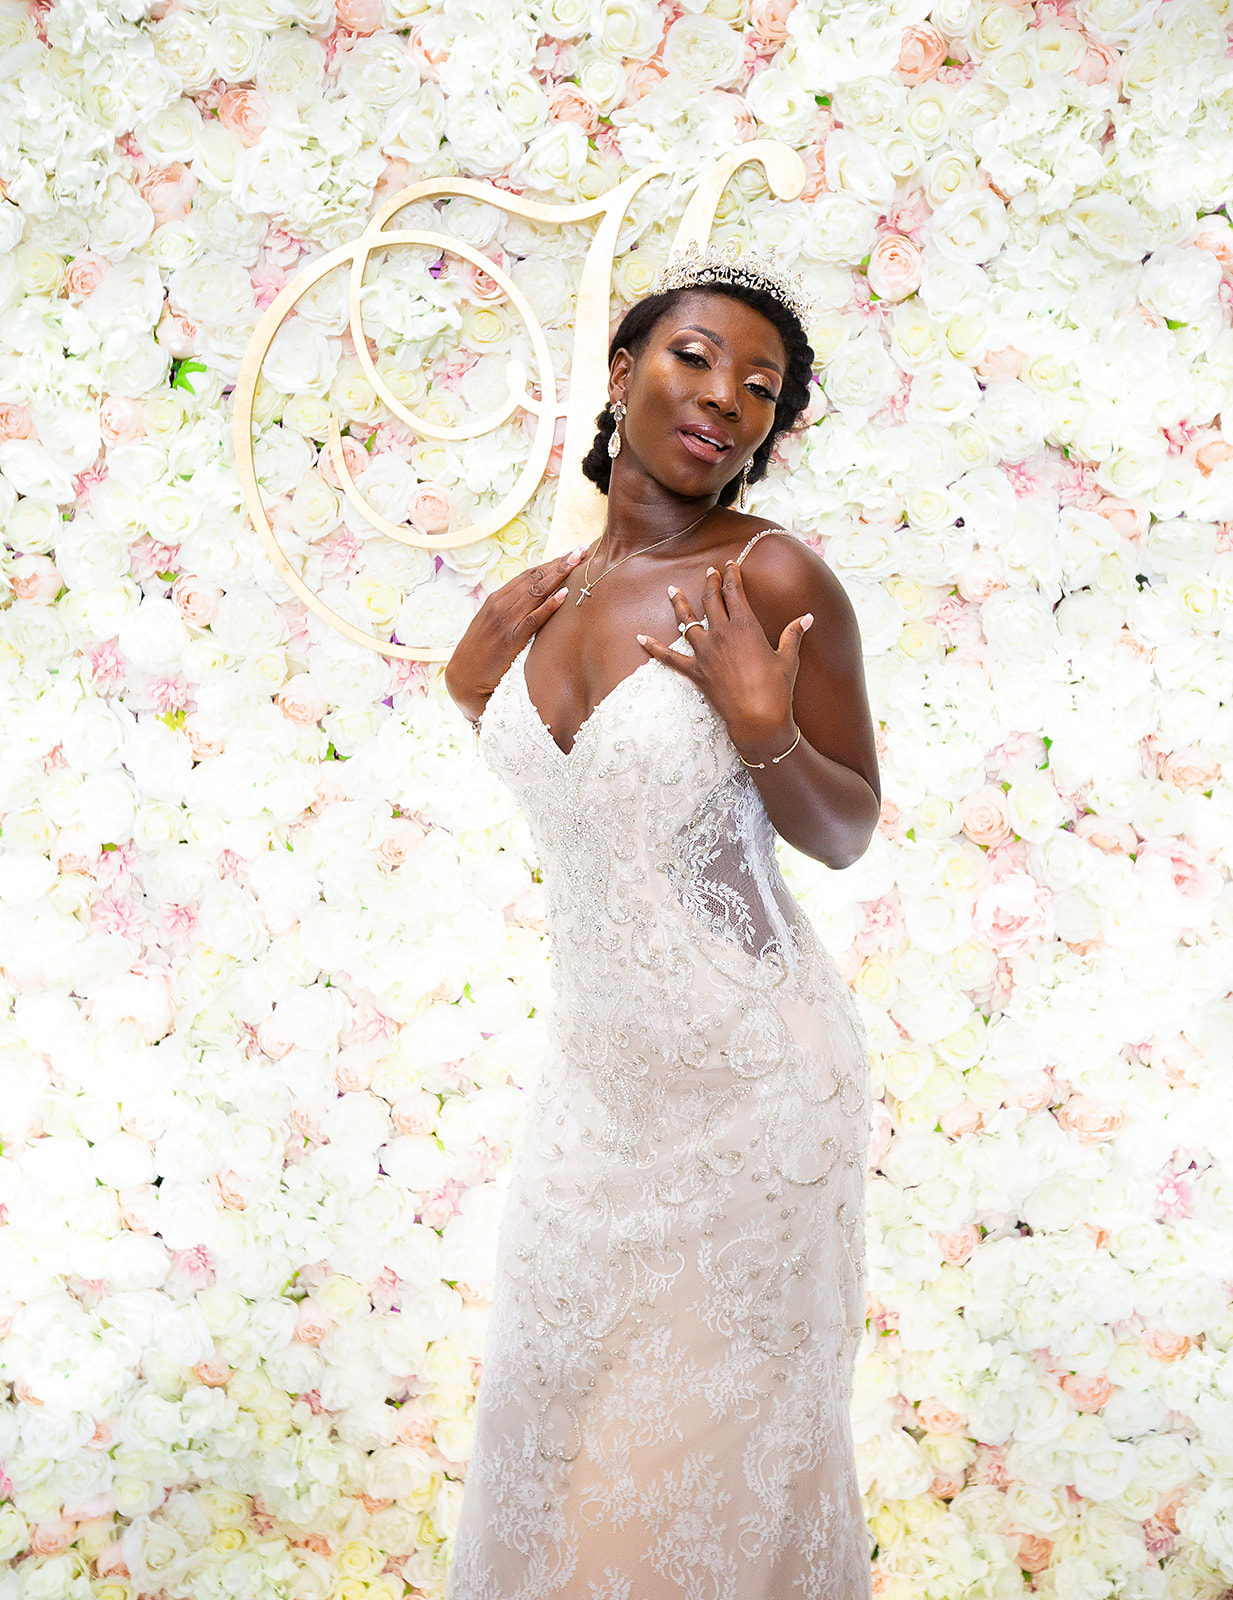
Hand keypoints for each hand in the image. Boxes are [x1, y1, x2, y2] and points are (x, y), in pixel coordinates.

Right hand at [444, 545, 587, 722]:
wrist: (462, 679)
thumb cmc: (480, 655)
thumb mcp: (491, 627)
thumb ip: (508, 613)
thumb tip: (530, 605)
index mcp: (496, 600)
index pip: (527, 575)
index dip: (550, 563)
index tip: (569, 553)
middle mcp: (500, 605)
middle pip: (534, 577)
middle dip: (559, 563)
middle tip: (581, 549)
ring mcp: (505, 620)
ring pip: (536, 592)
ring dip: (559, 575)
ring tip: (578, 562)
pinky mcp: (511, 639)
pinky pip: (534, 619)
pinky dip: (549, 605)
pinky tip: (564, 595)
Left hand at [636, 560, 813, 762]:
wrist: (758, 718)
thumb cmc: (777, 689)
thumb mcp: (788, 658)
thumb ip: (793, 634)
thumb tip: (807, 617)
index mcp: (745, 626)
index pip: (735, 592)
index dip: (731, 575)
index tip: (730, 565)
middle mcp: (721, 633)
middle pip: (711, 600)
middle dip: (710, 583)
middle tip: (709, 572)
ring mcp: (705, 652)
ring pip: (687, 621)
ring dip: (679, 604)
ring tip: (672, 590)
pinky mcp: (695, 671)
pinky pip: (669, 657)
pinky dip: (653, 647)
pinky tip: (640, 638)